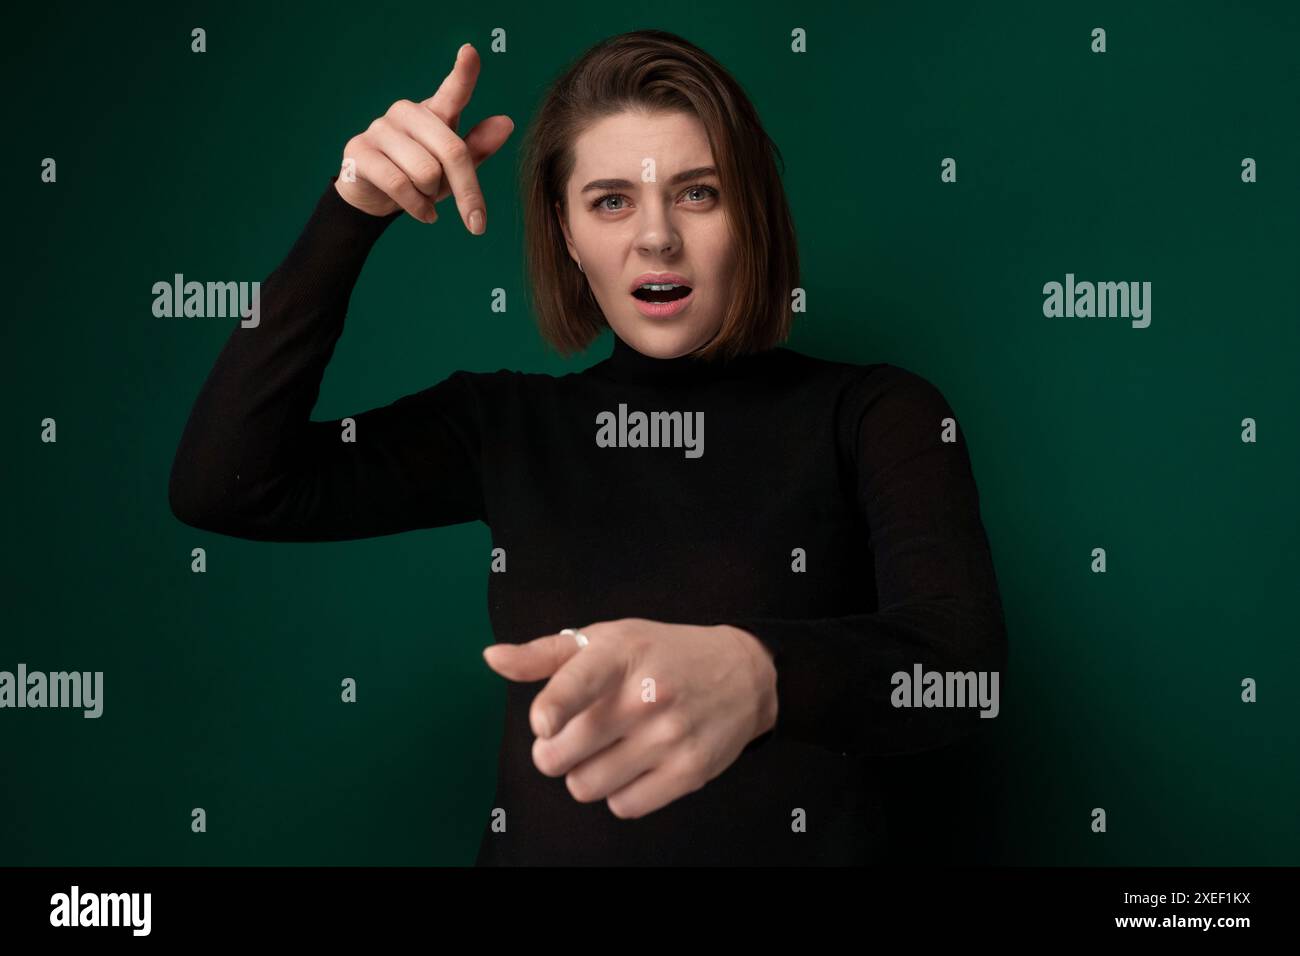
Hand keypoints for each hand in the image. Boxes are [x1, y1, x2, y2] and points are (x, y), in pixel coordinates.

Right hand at [334, 42, 513, 229]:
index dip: (463, 72)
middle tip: (475, 221)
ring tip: (427, 199)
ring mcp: (380, 128)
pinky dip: (417, 207)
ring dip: (433, 197)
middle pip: (452, 152)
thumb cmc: (422, 178)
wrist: (377, 199)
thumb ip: (478, 147)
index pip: (452, 90)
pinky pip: (399, 185)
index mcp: (434, 112)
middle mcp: (407, 112)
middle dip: (467, 192)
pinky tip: (423, 213)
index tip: (471, 51)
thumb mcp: (454, 168)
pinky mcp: (360, 151)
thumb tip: (506, 122)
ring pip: (425, 172)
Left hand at [482, 618, 777, 818]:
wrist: (743, 674)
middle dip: (554, 750)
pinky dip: (619, 793)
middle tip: (570, 737)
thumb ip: (545, 654)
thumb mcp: (608, 639)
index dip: (553, 709)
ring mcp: (669, 736)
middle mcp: (646, 695)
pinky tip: (634, 765)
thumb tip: (491, 658)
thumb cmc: (662, 654)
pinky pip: (623, 806)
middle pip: (562, 753)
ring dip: (585, 774)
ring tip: (606, 750)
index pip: (577, 684)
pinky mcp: (689, 771)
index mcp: (619, 654)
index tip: (543, 723)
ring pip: (585, 786)